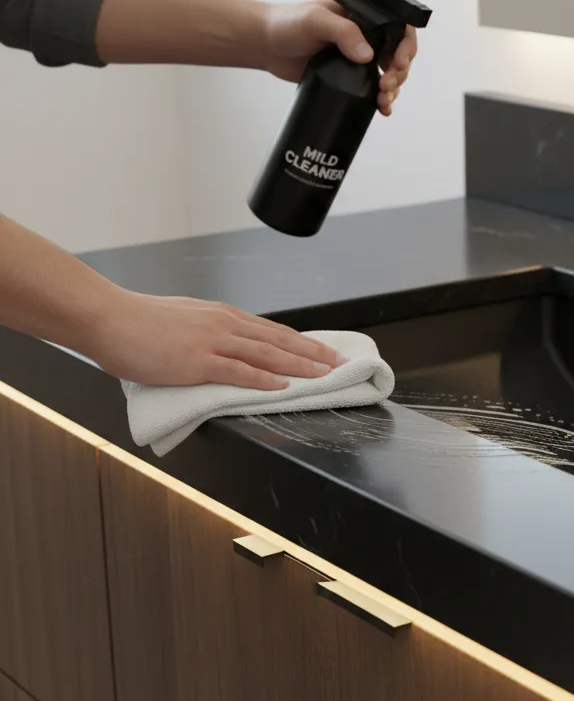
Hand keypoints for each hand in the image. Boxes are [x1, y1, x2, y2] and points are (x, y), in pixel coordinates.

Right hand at [86, 291, 344, 389]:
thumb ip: (207, 333)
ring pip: (267, 354)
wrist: (106, 316)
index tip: (322, 350)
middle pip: (279, 340)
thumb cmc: (137, 321)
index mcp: (221, 315)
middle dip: (313, 352)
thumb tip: (222, 348)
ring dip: (300, 365)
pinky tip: (283, 385)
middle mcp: (224, 324)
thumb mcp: (183, 320)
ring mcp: (212, 342)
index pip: (271, 330)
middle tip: (339, 362)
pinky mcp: (196, 361)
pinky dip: (263, 379)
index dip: (301, 341)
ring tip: (324, 375)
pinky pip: (238, 371)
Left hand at [260, 0, 417, 115]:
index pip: (397, 27)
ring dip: (393, 89)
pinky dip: (381, 101)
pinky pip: (372, 91)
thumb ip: (342, 32)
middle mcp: (364, 37)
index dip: (405, 45)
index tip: (397, 62)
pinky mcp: (348, 79)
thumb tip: (367, 55)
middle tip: (386, 84)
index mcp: (362, 17)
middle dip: (399, 72)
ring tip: (383, 99)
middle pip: (397, 54)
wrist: (265, 44)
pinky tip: (382, 109)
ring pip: (388, 75)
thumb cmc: (286, 24)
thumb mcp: (314, 21)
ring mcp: (357, 59)